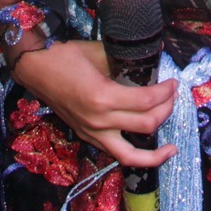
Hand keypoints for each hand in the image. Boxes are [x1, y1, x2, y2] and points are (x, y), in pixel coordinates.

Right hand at [11, 39, 178, 168]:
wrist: (36, 69)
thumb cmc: (66, 56)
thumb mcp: (100, 53)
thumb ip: (126, 62)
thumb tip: (151, 62)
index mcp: (104, 97)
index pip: (147, 101)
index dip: (166, 92)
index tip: (174, 83)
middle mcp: (99, 120)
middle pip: (147, 125)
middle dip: (167, 110)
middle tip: (173, 97)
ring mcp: (92, 132)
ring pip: (131, 156)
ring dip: (155, 152)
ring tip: (170, 148)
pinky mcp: (87, 137)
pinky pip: (116, 153)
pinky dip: (134, 154)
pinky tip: (146, 149)